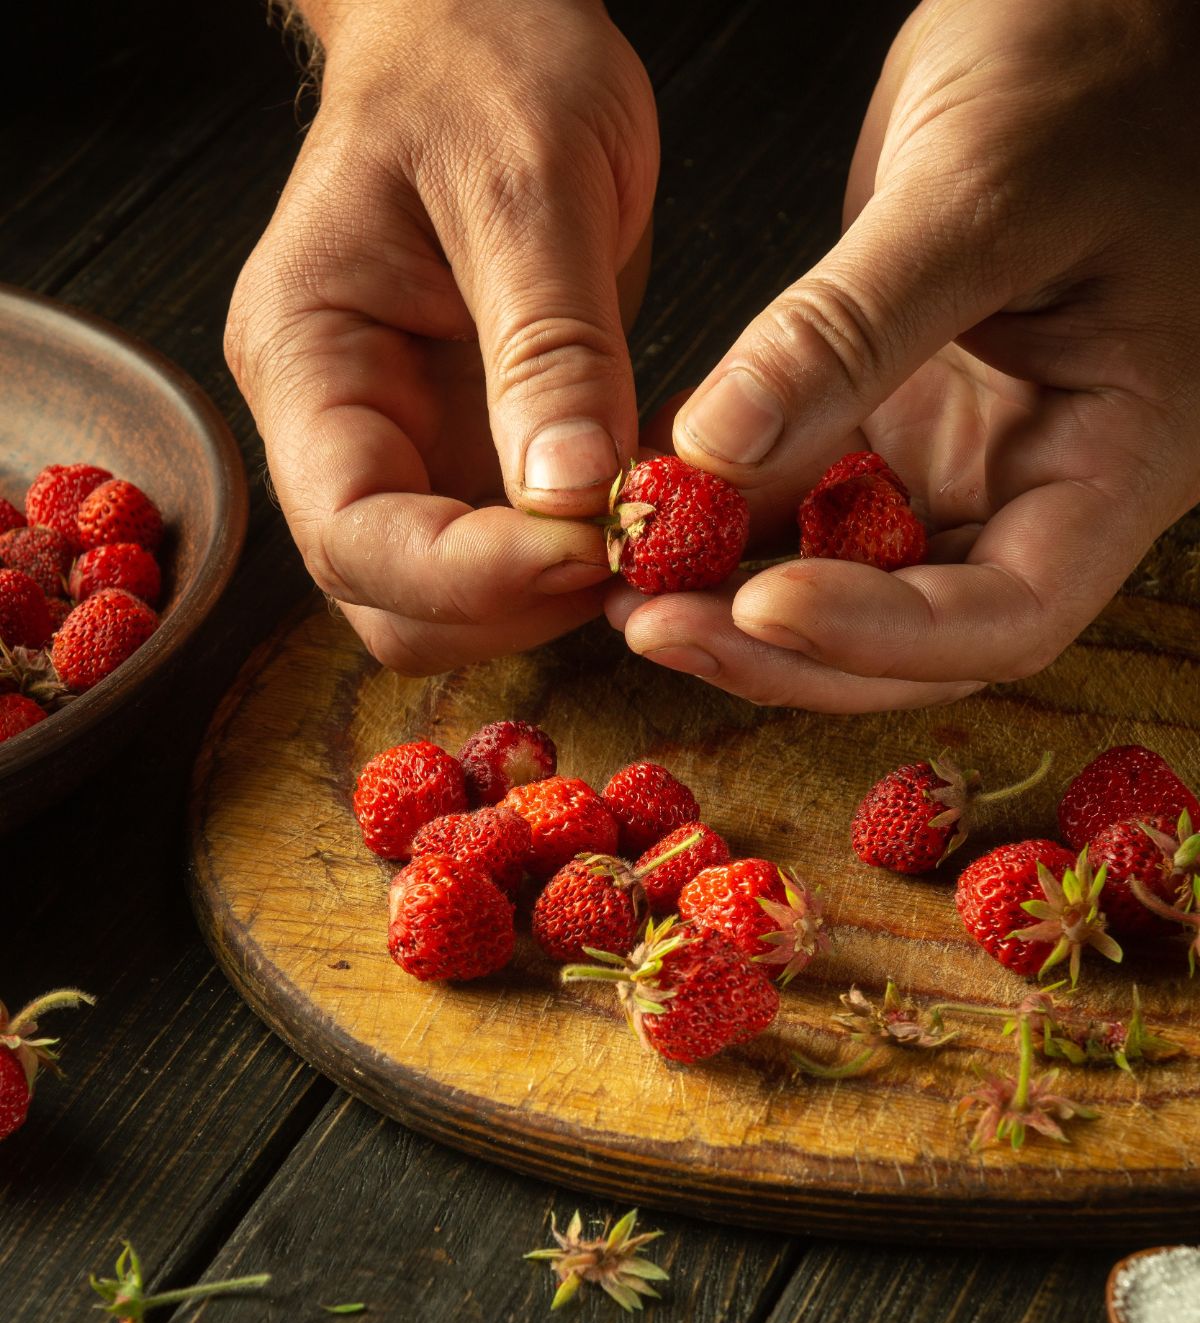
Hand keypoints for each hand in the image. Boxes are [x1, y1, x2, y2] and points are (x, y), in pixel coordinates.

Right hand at [225, 0, 657, 673]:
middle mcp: (340, 427)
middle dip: (509, 605)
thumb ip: (549, 343)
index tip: (590, 551)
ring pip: (451, 606)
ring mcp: (405, 451)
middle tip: (634, 554)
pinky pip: (512, 561)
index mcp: (308, 357)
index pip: (351, 533)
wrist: (483, 21)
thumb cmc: (484, 61)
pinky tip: (643, 520)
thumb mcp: (529, 179)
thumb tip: (572, 497)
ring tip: (648, 538)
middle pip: (392, 601)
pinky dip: (575, 567)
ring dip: (548, 601)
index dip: (467, 574)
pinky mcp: (472, 456)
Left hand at [608, 0, 1199, 710]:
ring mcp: (958, 461)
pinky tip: (638, 512)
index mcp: (1115, 459)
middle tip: (654, 625)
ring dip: (730, 595)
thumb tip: (715, 447)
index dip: (883, 636)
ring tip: (622, 586)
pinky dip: (720, 516)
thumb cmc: (1096, 69)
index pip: (1006, 614)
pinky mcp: (889, 423)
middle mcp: (1036, 486)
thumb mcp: (980, 189)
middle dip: (782, 644)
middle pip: (911, 632)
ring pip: (841, 578)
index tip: (762, 604)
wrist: (1093, 6)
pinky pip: (797, 499)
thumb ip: (852, 328)